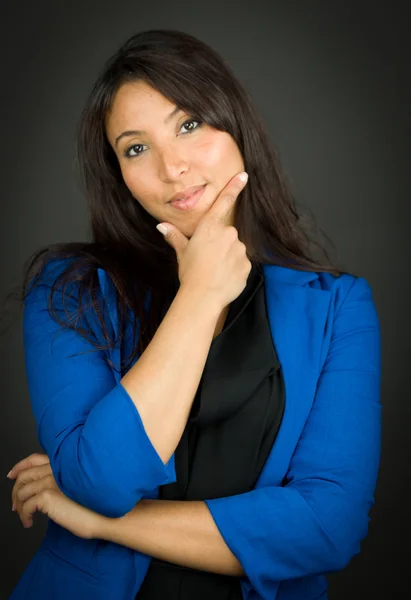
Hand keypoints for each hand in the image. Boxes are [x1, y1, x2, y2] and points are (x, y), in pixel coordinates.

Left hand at [7, 453, 103, 537]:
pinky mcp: (47, 495)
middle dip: (15, 491)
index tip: (12, 475)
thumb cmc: (98, 504)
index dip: (20, 466)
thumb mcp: (78, 486)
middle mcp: (56, 469)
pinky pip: (25, 506)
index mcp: (63, 465)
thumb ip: (62, 481)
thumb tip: (43, 491)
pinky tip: (30, 522)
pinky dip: (24, 516)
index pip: (34, 459)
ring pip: (21, 492)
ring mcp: (51, 481)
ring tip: (25, 517)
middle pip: (24, 476)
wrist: (107, 513)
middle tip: (16, 505)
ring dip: (19, 507)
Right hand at [157, 171, 250, 309]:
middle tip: (208, 260)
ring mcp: (239, 249)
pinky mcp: (247, 265)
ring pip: (234, 249)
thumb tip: (161, 225)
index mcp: (210, 227)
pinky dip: (234, 269)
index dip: (234, 187)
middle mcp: (228, 234)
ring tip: (215, 271)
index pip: (224, 202)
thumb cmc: (190, 273)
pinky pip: (241, 263)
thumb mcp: (181, 252)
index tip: (244, 176)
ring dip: (227, 257)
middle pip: (226, 234)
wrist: (203, 296)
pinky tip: (223, 277)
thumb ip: (175, 236)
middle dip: (220, 244)